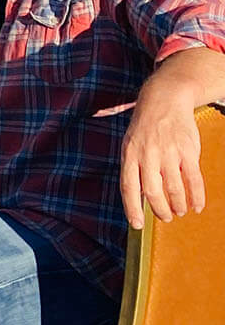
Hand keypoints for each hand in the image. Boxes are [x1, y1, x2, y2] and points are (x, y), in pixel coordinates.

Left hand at [121, 81, 206, 228]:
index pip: (128, 187)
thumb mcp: (131, 144)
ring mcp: (168, 152)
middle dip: (159, 210)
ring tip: (180, 210)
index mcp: (130, 154)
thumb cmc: (145, 126)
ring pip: (173, 188)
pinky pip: (193, 179)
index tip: (137, 224)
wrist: (164, 99)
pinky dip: (196, 196)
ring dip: (178, 204)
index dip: (132, 208)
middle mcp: (147, 154)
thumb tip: (138, 196)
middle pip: (152, 191)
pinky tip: (197, 206)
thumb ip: (134, 167)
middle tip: (166, 217)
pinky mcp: (187, 150)